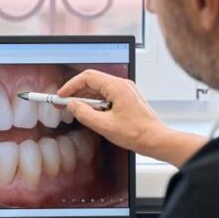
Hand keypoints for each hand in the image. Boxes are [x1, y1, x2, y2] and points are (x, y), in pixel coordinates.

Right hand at [58, 70, 204, 164]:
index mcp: (117, 87)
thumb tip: (72, 105)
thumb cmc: (137, 133)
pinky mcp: (127, 98)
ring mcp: (126, 91)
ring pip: (100, 88)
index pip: (88, 77)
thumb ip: (84, 114)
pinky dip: (96, 102)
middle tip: (65, 103)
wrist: (156, 140)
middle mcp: (122, 85)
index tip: (62, 95)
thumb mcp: (104, 125)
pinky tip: (92, 113)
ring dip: (86, 98)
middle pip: (93, 81)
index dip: (71, 85)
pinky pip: (107, 95)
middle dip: (77, 91)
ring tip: (76, 110)